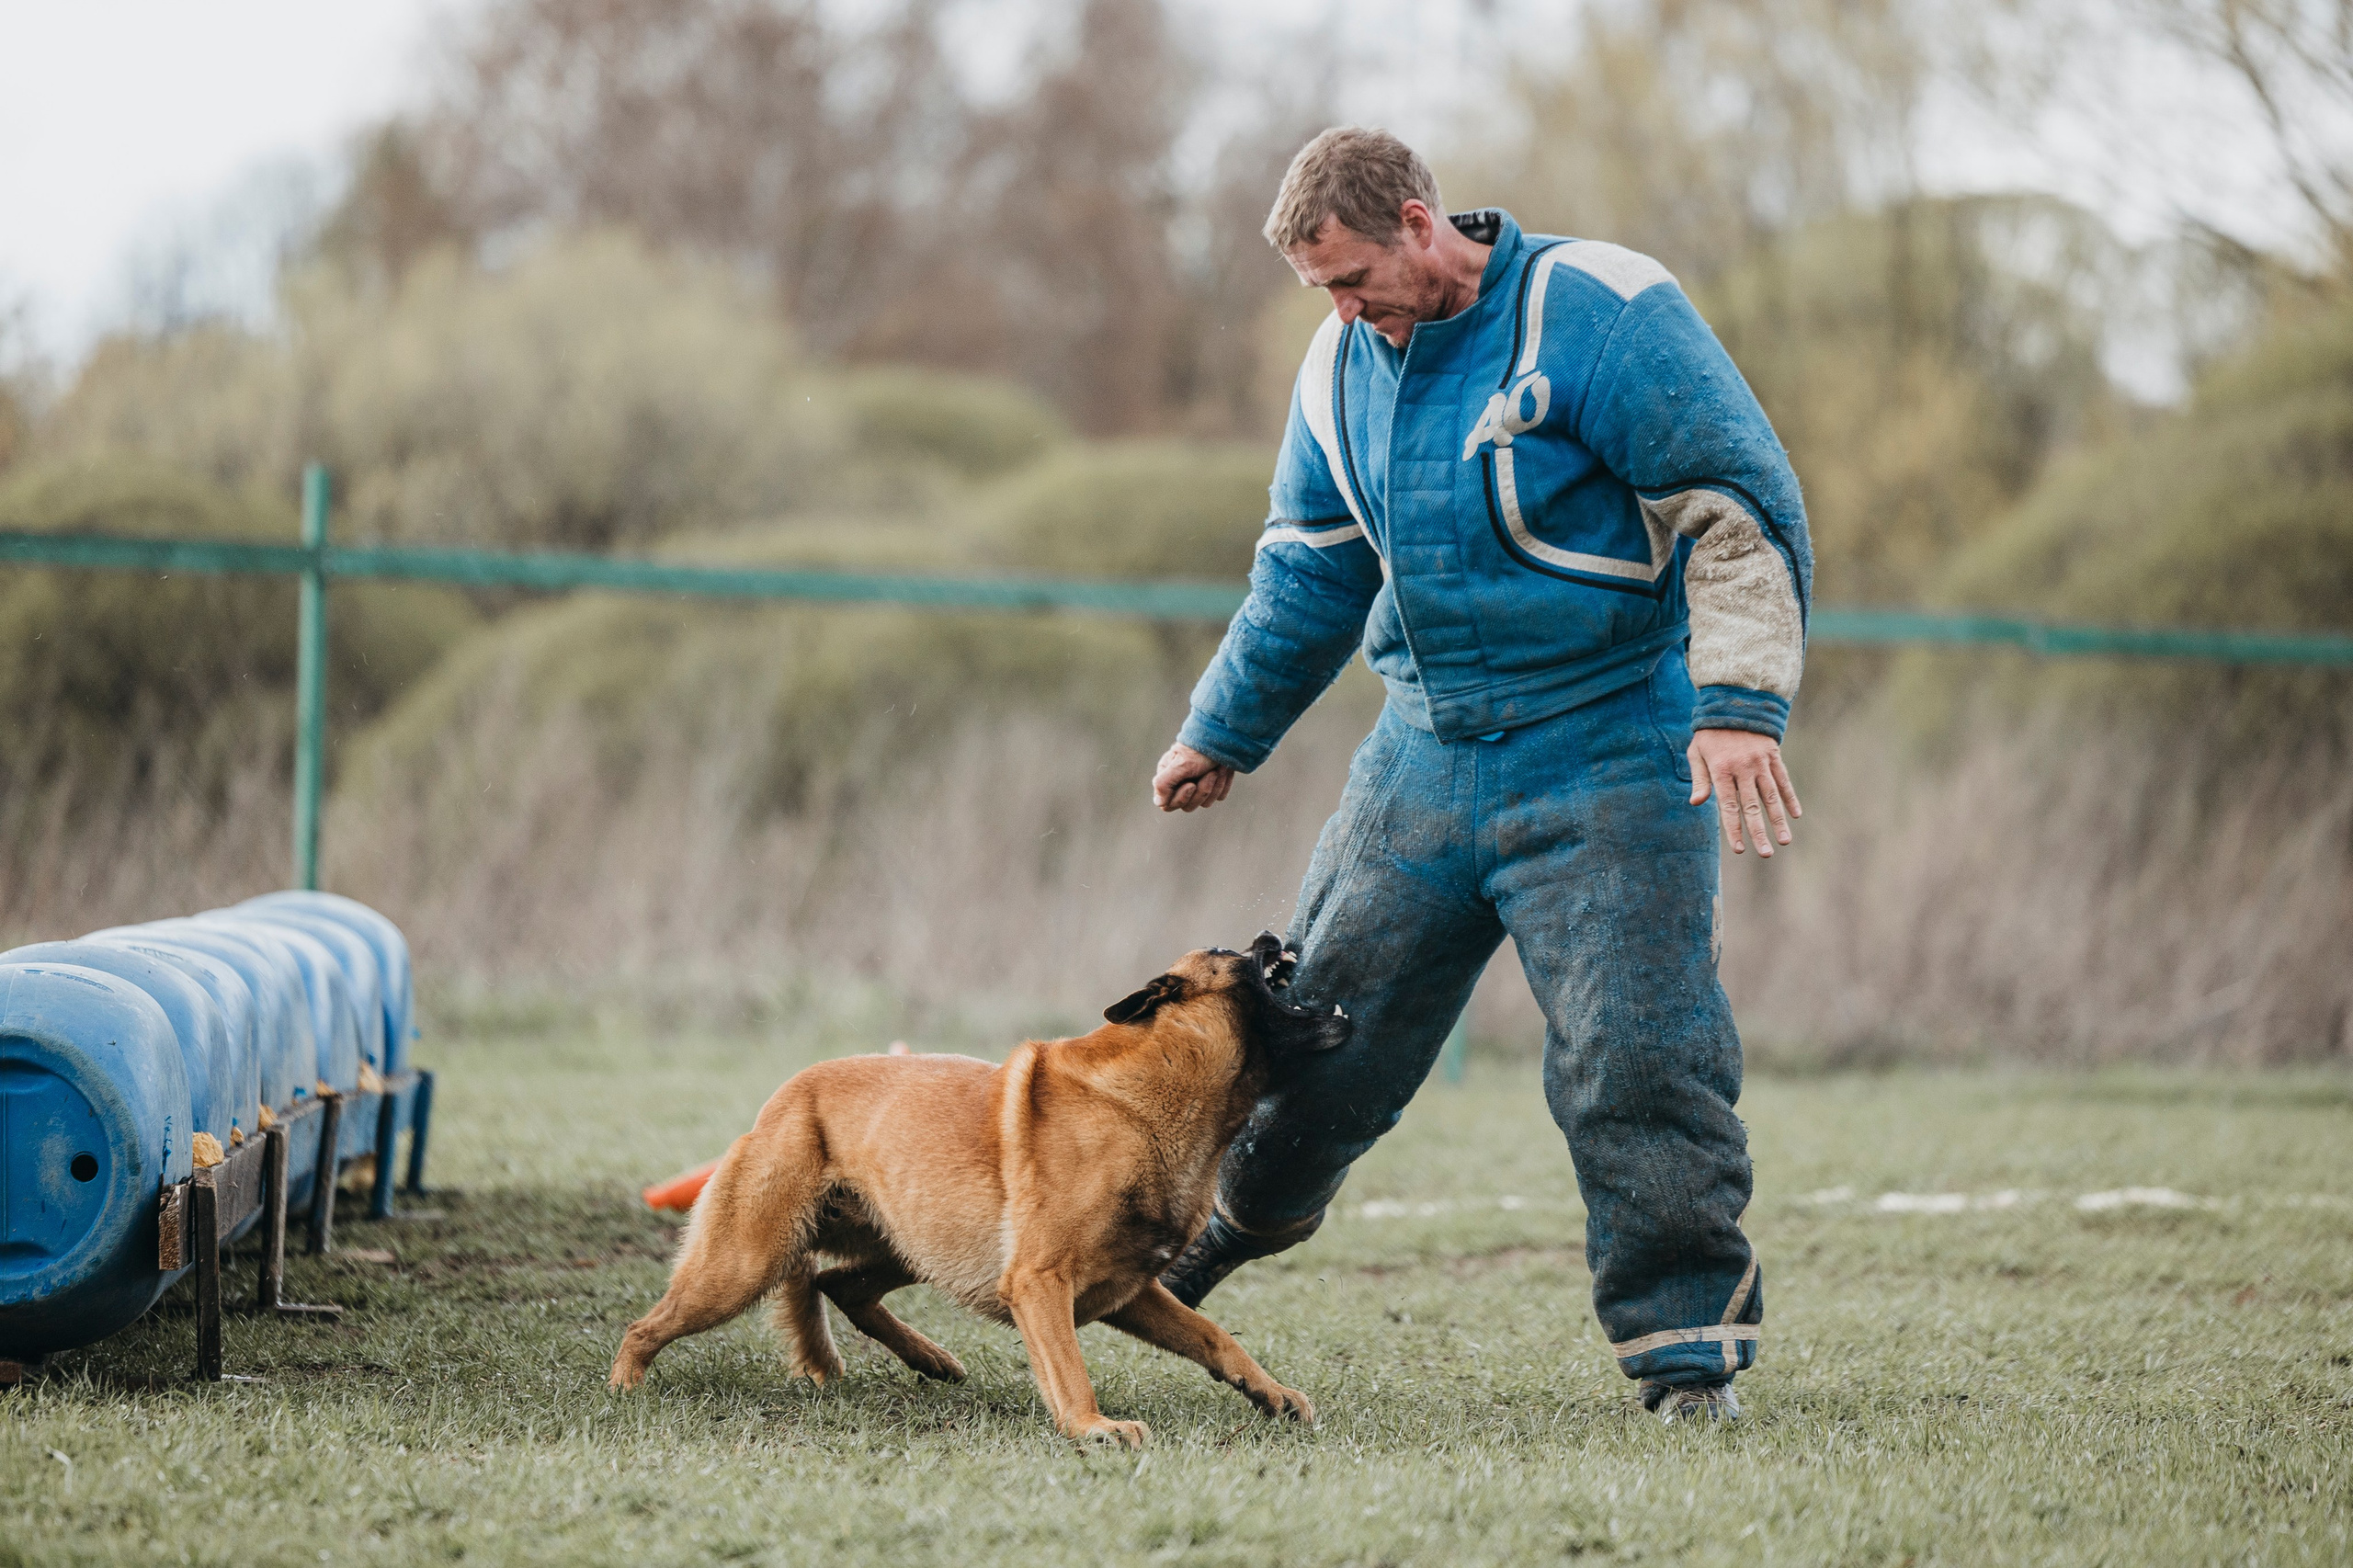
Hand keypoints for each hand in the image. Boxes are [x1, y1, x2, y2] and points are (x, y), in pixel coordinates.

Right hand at [1152, 741, 1235, 812]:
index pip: (1168, 804)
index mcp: (1168, 777)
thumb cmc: (1200, 749)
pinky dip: (1223, 784)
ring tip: (1218, 769)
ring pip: (1204, 803)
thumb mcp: (1180, 764)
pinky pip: (1218, 797)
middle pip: (1188, 806)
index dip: (1181, 798)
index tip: (1191, 784)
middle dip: (1202, 790)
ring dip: (1215, 786)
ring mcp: (1199, 785)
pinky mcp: (1214, 785)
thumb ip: (1164, 784)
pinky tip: (1224, 770)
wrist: (1226, 737)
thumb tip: (1158, 803)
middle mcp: (1181, 783)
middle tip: (1209, 773)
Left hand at [1688, 729, 1800, 857]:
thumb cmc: (1710, 733)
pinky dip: (1790, 798)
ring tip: (1784, 841)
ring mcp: (1760, 762)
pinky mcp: (1773, 756)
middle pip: (1752, 806)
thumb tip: (1696, 803)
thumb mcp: (1697, 753)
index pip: (1728, 806)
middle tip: (1765, 853)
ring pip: (1771, 797)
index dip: (1734, 828)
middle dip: (1758, 832)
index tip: (1739, 849)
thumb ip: (1699, 779)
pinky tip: (1795, 815)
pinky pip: (1784, 780)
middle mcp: (1743, 768)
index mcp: (1721, 769)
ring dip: (1778, 820)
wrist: (1733, 703)